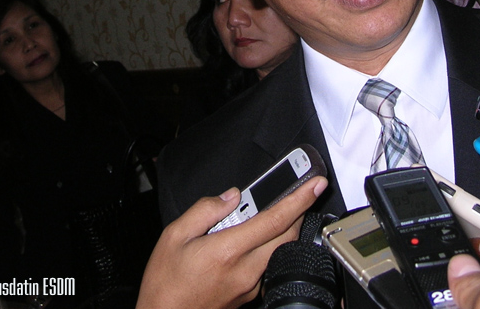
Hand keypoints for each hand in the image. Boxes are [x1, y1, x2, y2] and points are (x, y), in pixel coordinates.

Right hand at [136, 177, 327, 308]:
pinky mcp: (249, 295)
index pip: (275, 220)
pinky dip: (273, 245)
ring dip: (287, 228)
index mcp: (227, 251)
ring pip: (281, 250)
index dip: (299, 199)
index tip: (315, 185)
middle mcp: (245, 270)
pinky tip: (262, 237)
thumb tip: (232, 195)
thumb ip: (205, 210)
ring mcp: (250, 285)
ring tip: (280, 209)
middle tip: (302, 192)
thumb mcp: (173, 236)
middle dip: (300, 211)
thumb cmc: (164, 284)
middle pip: (288, 235)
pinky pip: (270, 264)